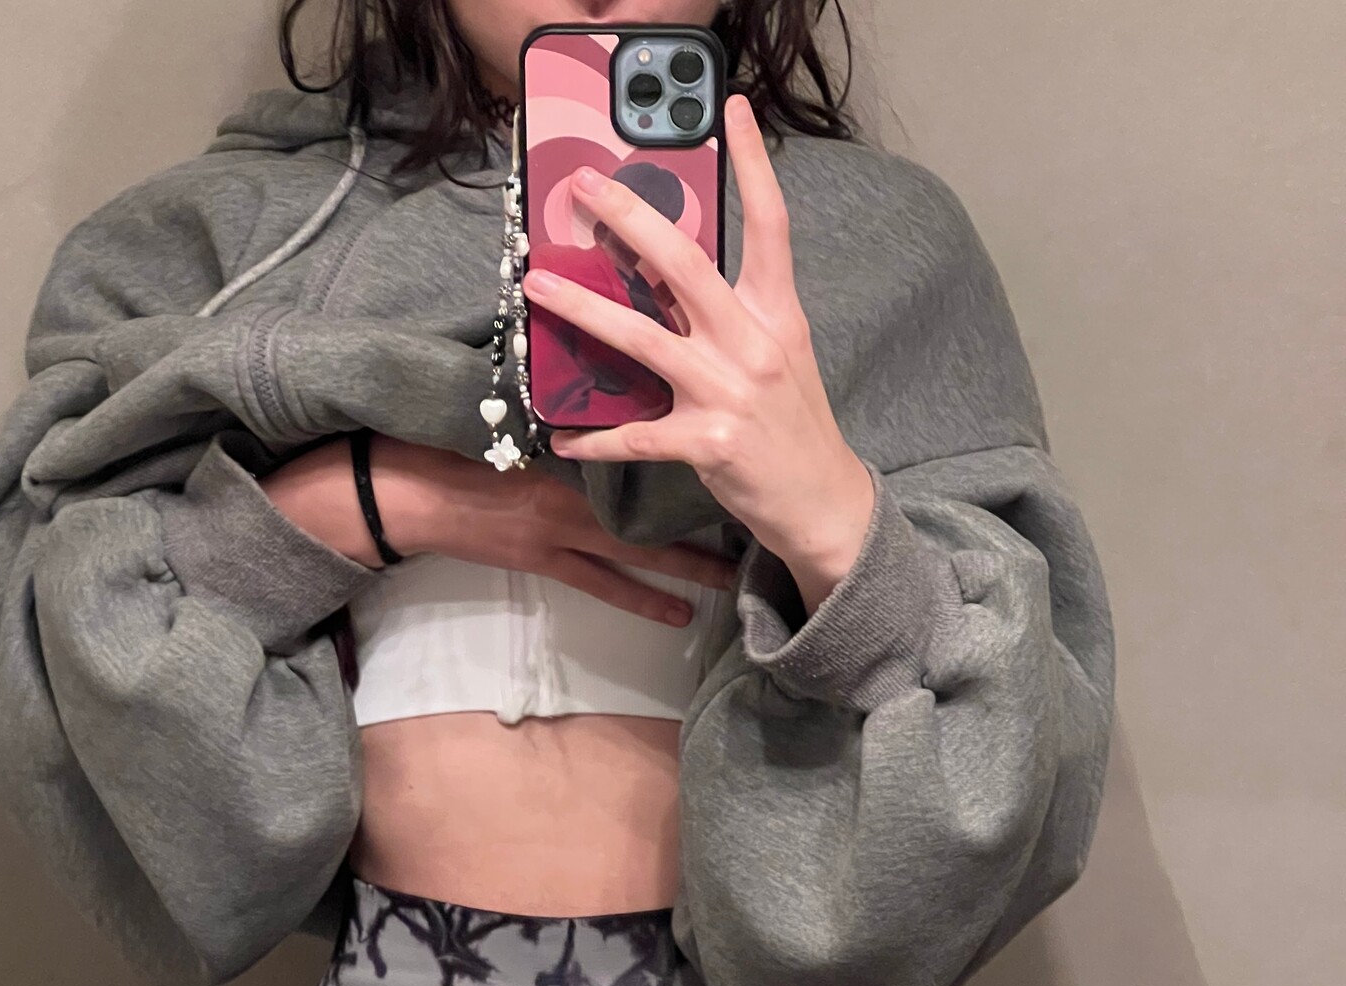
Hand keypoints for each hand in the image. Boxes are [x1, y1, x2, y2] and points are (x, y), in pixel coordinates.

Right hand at [364, 435, 739, 625]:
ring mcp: (560, 529)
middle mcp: (574, 485)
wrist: (402, 489)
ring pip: (640, 548)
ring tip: (734, 577)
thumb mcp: (505, 409)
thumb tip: (598, 377)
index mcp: (565, 440)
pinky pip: (604, 585)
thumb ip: (554, 400)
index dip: (686, 427)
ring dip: (689, 563)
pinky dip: (643, 598)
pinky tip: (679, 616)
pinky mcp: (544, 561)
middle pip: (654, 496)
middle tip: (758, 511)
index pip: (637, 431)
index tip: (734, 427)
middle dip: (705, 505)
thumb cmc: (447, 438)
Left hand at [521, 93, 877, 618]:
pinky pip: (635, 436)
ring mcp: (729, 393)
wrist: (822, 502)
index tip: (734, 110)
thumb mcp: (780, 356)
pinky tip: (564, 437)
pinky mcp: (707, 444)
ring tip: (537, 285)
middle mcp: (753, 343)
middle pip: (685, 265)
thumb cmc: (793, 427)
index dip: (755, 165)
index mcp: (777, 315)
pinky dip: (596, 438)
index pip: (771, 225)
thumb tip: (670, 279)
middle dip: (629, 219)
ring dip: (582, 310)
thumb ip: (734, 315)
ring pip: (642, 340)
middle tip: (585, 187)